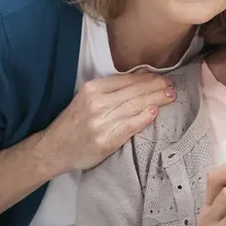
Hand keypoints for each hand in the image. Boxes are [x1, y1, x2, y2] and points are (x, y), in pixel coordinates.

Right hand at [36, 72, 174, 173]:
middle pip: (134, 91)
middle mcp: (96, 103)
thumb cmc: (74, 122)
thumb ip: (112, 89)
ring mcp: (101, 122)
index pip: (127, 80)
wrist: (53, 149)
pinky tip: (156, 111)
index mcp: (92, 89)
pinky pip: (130, 125)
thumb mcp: (88, 98)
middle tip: (173, 86)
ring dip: (157, 99)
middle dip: (157, 87)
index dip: (148, 78)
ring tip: (171, 96)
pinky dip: (145, 117)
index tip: (162, 77)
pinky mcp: (105, 140)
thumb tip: (142, 76)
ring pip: (135, 106)